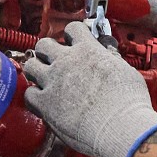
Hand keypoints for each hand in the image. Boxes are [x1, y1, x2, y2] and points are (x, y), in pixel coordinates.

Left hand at [21, 22, 156, 156]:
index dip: (73, 35)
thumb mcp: (125, 72)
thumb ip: (111, 61)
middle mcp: (66, 61)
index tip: (74, 41)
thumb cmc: (128, 103)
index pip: (73, 29)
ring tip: (45, 79)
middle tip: (55, 61)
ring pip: (31, 65)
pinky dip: (34, 96)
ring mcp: (52, 81)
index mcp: (88, 50)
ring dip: (36, 70)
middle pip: (44, 44)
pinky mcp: (44, 103)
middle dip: (48, 51)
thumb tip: (108, 57)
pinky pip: (28, 94)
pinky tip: (44, 101)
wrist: (120, 127)